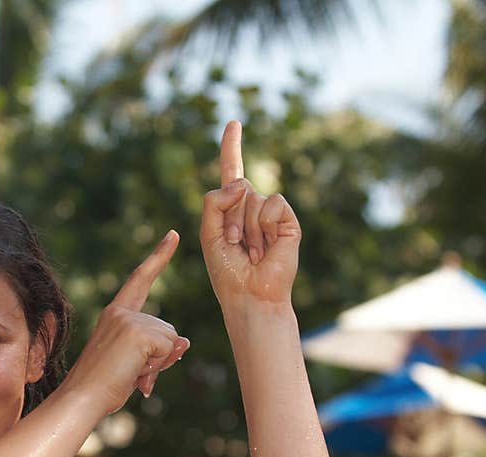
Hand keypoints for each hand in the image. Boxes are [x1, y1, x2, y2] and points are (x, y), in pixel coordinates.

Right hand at [64, 231, 189, 414]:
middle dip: (160, 357)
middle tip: (131, 373)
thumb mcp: (134, 363)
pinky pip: (168, 348)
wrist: (83, 398)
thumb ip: (159, 350)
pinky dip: (157, 366)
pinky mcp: (136, 332)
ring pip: (170, 341)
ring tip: (129, 373)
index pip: (140, 280)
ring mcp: (128, 319)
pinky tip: (134, 372)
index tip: (174, 235)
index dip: (158, 258)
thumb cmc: (104, 386)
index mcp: (114, 314)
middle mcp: (120, 311)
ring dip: (158, 364)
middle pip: (168, 331)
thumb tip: (185, 342)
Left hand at [200, 121, 300, 307]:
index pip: (232, 170)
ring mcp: (270, 213)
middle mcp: (251, 206)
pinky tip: (267, 248)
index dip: (232, 147)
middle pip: (236, 188)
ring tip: (251, 252)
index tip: (233, 123)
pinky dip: (264, 226)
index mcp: (230, 208)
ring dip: (245, 228)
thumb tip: (242, 182)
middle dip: (228, 218)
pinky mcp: (287, 220)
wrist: (250, 295)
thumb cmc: (227, 271)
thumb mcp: (208, 234)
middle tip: (233, 245)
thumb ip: (214, 202)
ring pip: (252, 197)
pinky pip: (272, 204)